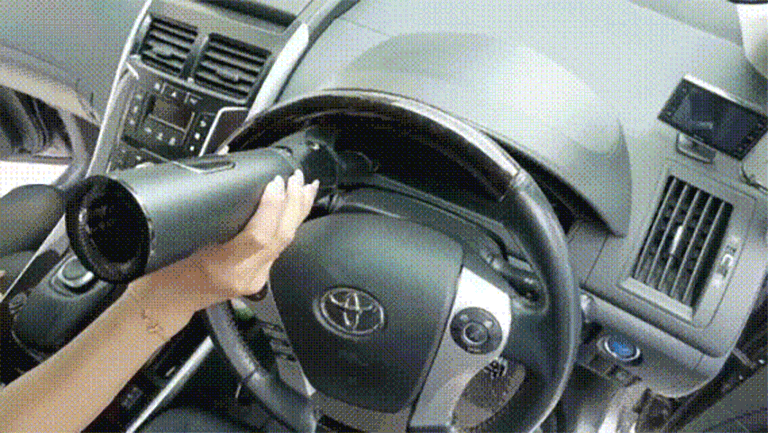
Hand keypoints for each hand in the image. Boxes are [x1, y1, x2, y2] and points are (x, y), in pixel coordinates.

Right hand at [127, 170, 318, 335]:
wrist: (166, 303)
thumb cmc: (164, 271)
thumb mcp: (174, 238)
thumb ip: (196, 202)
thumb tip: (217, 160)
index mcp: (220, 266)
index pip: (258, 236)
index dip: (272, 207)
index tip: (275, 183)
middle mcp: (243, 274)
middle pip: (281, 237)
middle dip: (292, 204)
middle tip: (295, 178)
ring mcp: (256, 278)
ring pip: (287, 242)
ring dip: (298, 211)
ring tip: (306, 187)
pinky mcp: (261, 276)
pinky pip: (282, 246)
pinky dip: (291, 223)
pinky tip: (298, 208)